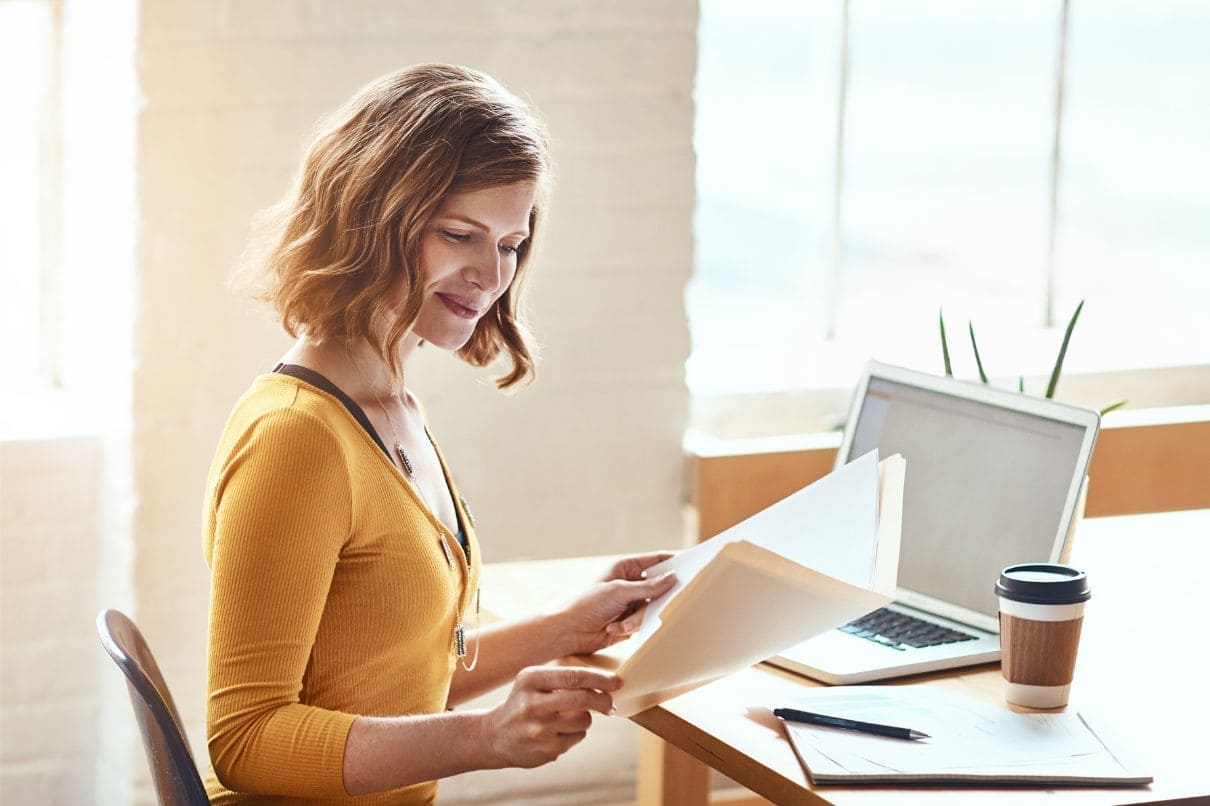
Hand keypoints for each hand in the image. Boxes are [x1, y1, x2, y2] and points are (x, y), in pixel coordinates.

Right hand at [481, 666, 618, 768]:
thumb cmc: (523, 703)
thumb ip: (563, 680)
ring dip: (585, 719)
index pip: (574, 676)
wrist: (494, 736)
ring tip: (570, 718)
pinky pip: (576, 738)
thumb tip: (604, 682)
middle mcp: (532, 703)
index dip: (600, 679)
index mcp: (530, 680)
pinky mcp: (545, 750)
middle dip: (603, 700)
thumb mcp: (533, 683)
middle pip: (582, 699)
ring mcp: (538, 729)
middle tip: (611, 703)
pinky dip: (574, 734)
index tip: (616, 681)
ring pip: (583, 721)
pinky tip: (558, 733)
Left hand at [555, 552, 677, 656]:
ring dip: (635, 618)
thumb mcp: (619, 592)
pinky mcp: (630, 620)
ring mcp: (630, 602)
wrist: (569, 631)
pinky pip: (643, 622)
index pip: (656, 560)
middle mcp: (630, 583)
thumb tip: (672, 578)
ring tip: (618, 624)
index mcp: (625, 567)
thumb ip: (648, 586)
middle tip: (664, 602)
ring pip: (651, 608)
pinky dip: (630, 627)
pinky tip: (614, 629)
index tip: (692, 565)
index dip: (673, 562)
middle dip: (656, 598)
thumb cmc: (587, 604)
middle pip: (658, 587)